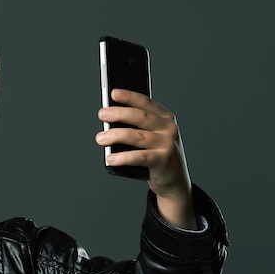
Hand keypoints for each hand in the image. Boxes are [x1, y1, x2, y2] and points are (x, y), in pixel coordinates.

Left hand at [95, 89, 196, 228]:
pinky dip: (123, 157)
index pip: (146, 103)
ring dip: (116, 136)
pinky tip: (110, 158)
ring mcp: (167, 144)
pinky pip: (140, 157)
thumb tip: (110, 121)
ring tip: (100, 138)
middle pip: (140, 117)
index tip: (113, 93)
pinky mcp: (163, 160)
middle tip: (102, 114)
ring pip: (137, 136)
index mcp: (165, 118)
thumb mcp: (151, 137)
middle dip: (119, 114)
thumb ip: (137, 127)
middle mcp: (168, 128)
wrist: (174, 180)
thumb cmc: (157, 155)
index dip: (130, 97)